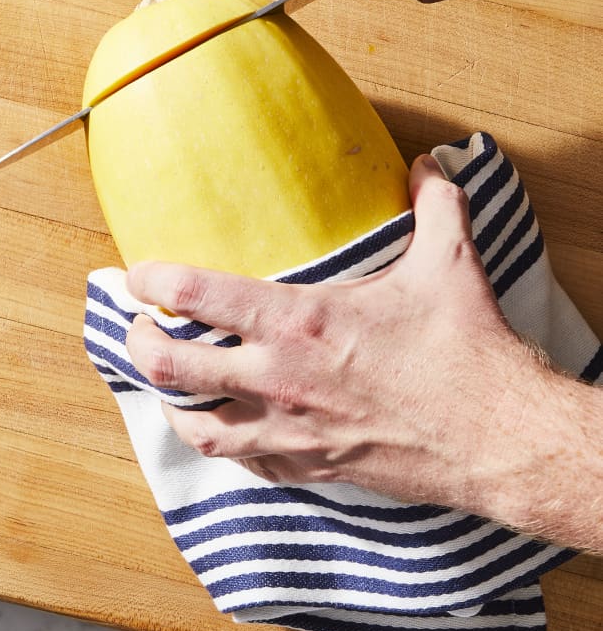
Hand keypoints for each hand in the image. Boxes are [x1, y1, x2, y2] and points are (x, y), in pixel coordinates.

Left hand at [125, 155, 540, 514]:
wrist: (497, 439)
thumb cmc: (466, 352)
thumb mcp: (450, 261)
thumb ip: (433, 203)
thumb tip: (428, 163)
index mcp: (300, 322)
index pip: (199, 296)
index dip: (153, 282)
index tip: (137, 275)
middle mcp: (280, 378)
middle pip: (174, 368)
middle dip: (138, 345)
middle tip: (133, 327)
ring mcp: (291, 430)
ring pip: (198, 427)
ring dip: (171, 403)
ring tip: (166, 383)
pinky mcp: (311, 467)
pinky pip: (246, 461)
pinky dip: (225, 442)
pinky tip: (227, 427)